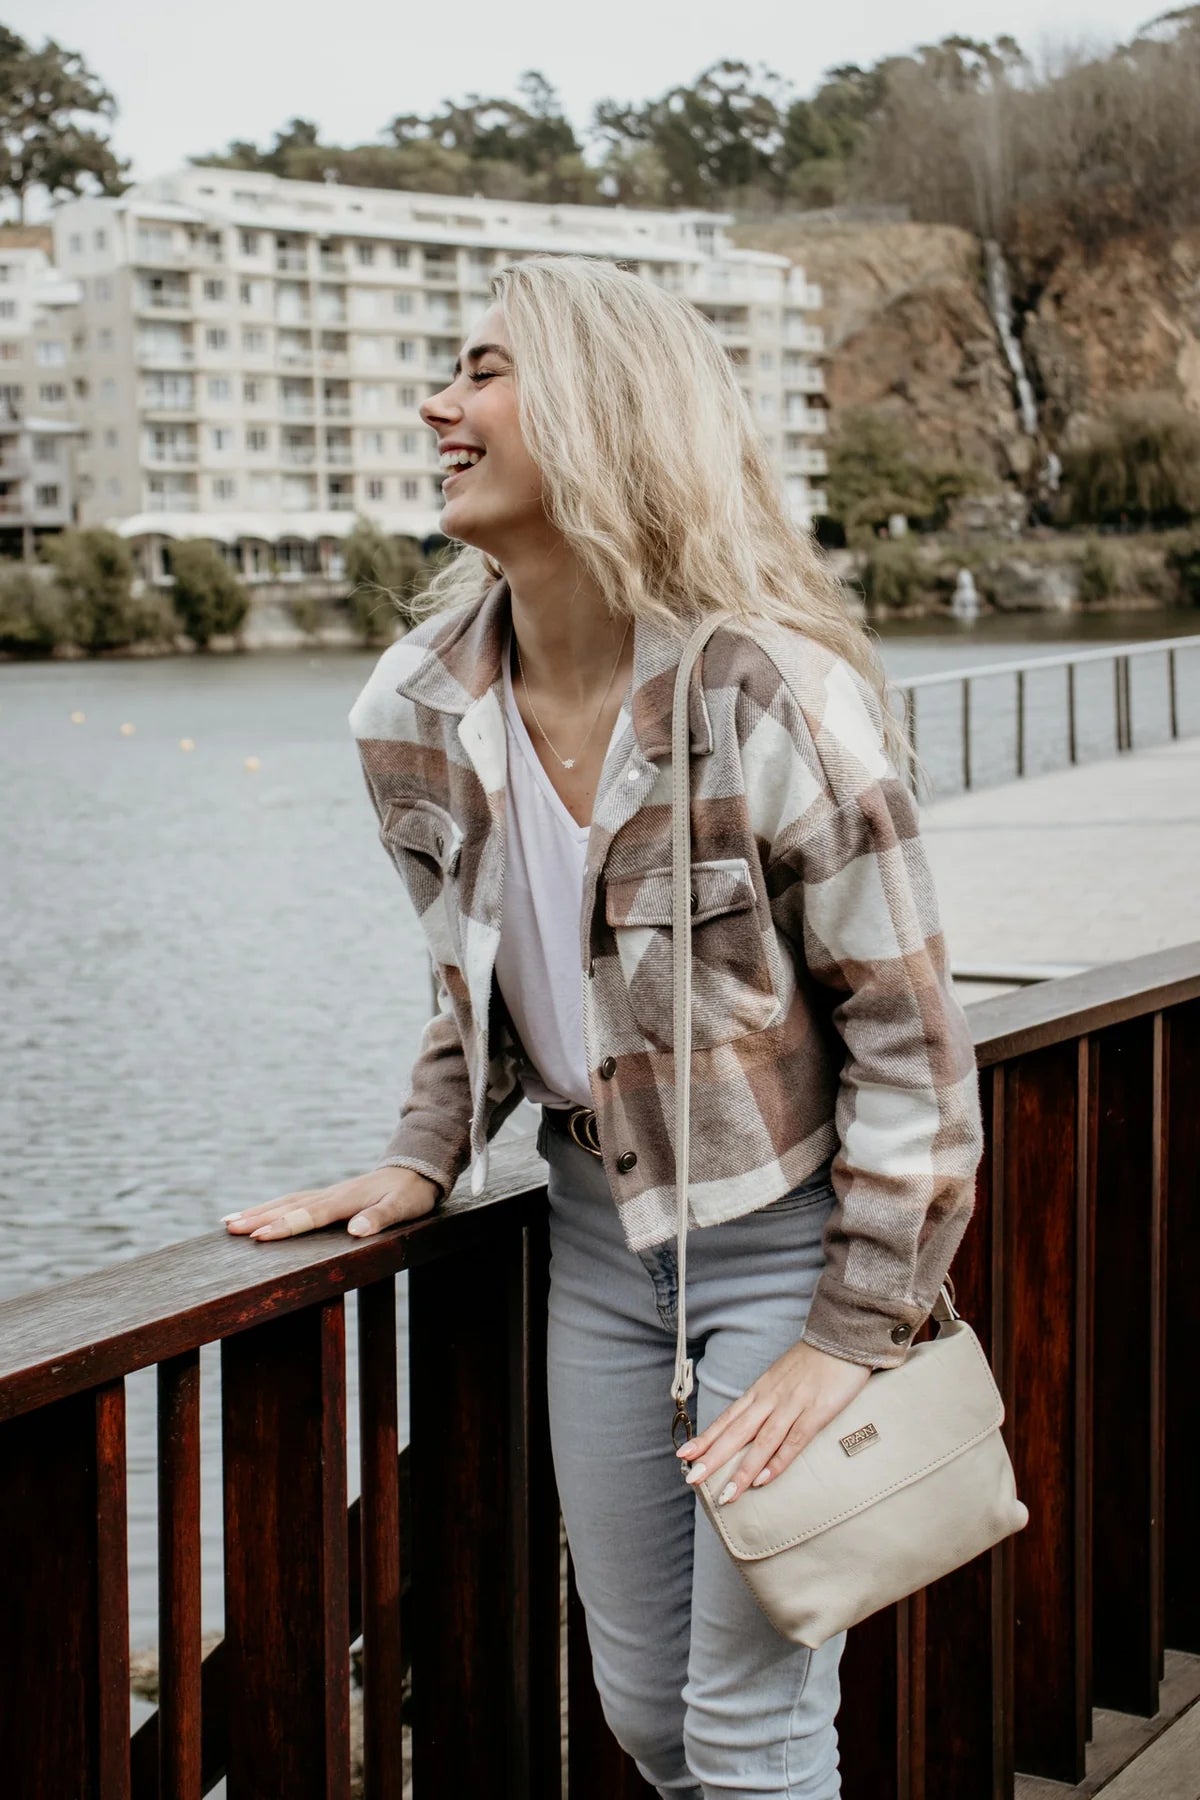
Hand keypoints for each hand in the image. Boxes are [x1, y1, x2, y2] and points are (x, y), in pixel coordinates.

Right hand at [222, 1166, 439, 1240]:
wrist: (419, 1168)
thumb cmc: (412, 1193)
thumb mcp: (403, 1208)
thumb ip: (379, 1218)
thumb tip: (355, 1231)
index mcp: (347, 1200)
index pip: (309, 1216)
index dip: (284, 1226)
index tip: (259, 1236)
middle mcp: (332, 1194)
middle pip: (289, 1206)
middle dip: (258, 1218)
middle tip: (228, 1228)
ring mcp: (329, 1193)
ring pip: (287, 1202)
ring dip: (259, 1211)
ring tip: (229, 1222)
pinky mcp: (331, 1196)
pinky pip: (295, 1201)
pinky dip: (273, 1207)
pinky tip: (260, 1214)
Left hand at [675, 1338, 871, 1505]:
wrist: (841, 1338)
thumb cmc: (812, 1361)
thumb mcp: (781, 1378)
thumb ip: (767, 1400)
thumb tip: (751, 1425)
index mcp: (760, 1390)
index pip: (727, 1418)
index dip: (706, 1438)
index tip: (684, 1455)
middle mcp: (770, 1398)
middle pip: (736, 1432)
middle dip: (713, 1457)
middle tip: (692, 1479)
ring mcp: (792, 1405)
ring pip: (762, 1442)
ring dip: (742, 1470)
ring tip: (726, 1495)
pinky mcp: (817, 1412)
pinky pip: (794, 1441)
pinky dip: (778, 1461)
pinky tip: (764, 1480)